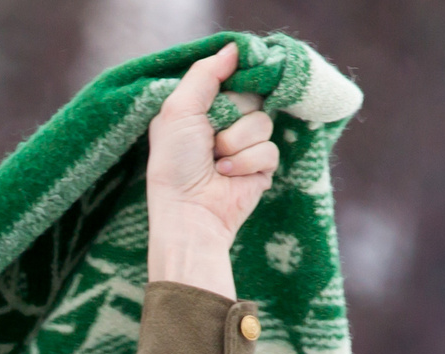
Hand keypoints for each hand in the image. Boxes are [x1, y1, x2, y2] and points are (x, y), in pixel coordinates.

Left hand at [145, 43, 277, 297]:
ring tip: (217, 162)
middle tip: (210, 137)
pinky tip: (227, 176)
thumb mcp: (178, 111)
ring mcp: (243, 146)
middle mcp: (221, 125)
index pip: (232, 78)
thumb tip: (234, 48)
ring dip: (237, 142)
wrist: (190, 214)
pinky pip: (270, 148)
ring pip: (262, 121)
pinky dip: (247, 162)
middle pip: (252, 96)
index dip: (235, 80)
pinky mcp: (261, 167)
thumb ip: (204, 75)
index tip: (231, 85)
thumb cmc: (174, 165)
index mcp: (198, 110)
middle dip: (232, 115)